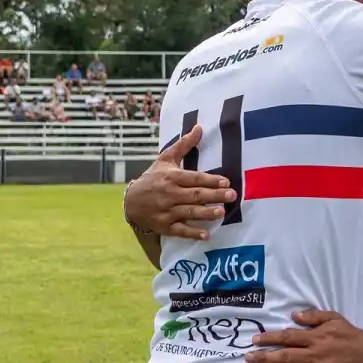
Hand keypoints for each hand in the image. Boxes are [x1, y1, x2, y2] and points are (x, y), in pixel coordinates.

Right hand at [125, 125, 236, 240]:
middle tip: (231, 195)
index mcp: (171, 177)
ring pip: (189, 212)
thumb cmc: (153, 178)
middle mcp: (169, 194)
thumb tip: (199, 127)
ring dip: (206, 213)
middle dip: (214, 195)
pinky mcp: (164, 226)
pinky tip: (206, 235)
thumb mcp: (165, 159)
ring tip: (222, 212)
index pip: (194, 178)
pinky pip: (180, 231)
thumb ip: (184, 145)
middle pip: (195, 195)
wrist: (131, 202)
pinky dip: (192, 233)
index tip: (226, 181)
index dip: (210, 180)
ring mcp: (166, 211)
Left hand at [244, 311, 362, 362]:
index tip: (255, 340)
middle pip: (286, 357)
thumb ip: (314, 316)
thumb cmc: (352, 336)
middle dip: (265, 358)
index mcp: (317, 338)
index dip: (271, 338)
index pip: (289, 337)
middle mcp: (317, 356)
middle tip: (248, 359)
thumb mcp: (335, 319)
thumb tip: (293, 315)